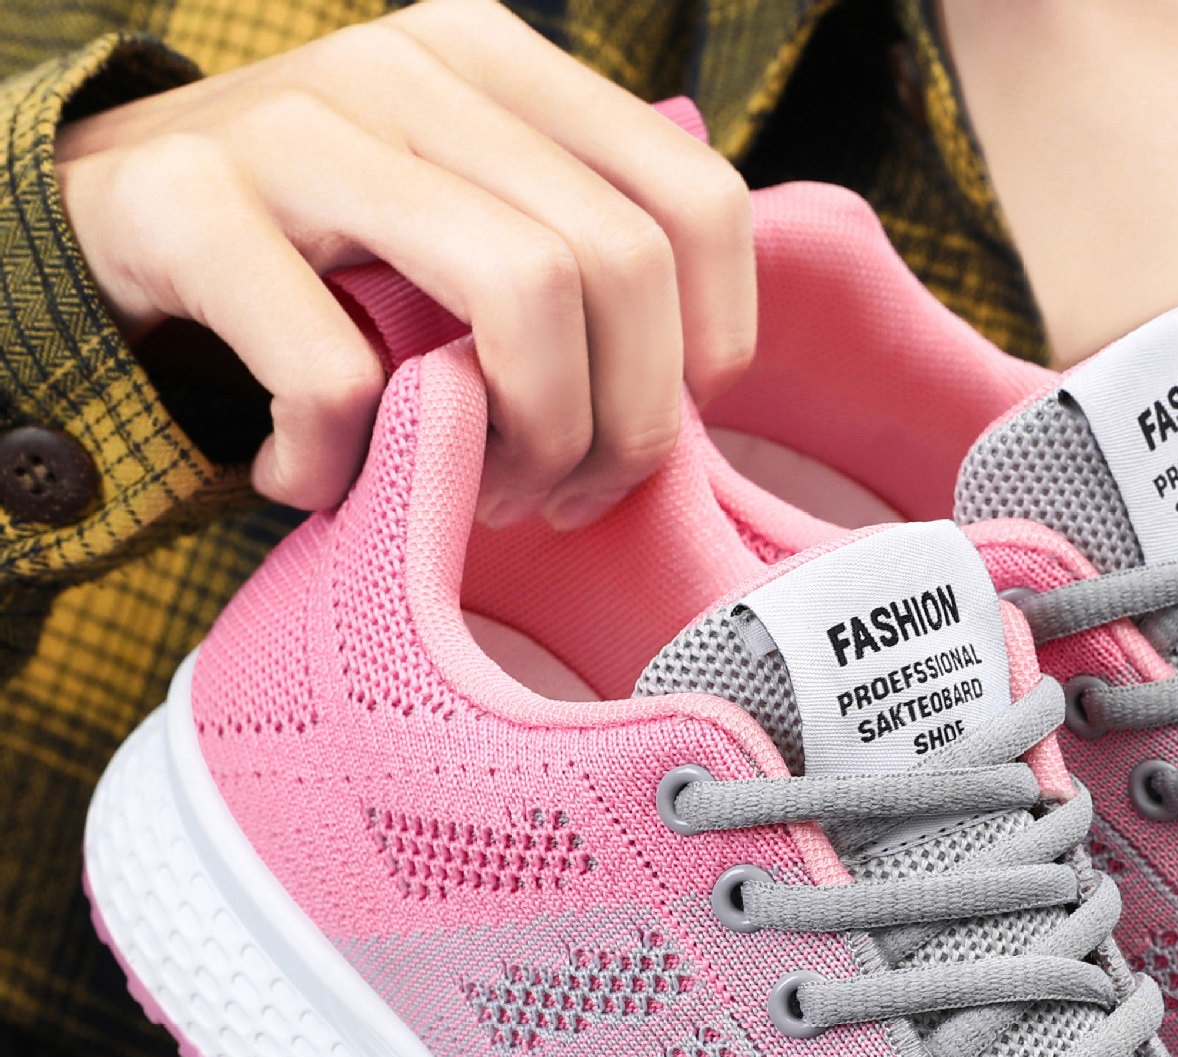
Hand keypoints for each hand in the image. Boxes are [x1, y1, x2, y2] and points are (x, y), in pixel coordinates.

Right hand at [53, 0, 754, 526]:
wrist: (95, 221)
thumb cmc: (313, 257)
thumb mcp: (459, 223)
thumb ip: (572, 260)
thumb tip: (691, 383)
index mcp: (499, 68)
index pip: (695, 201)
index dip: (710, 345)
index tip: (662, 427)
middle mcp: (410, 71)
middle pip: (621, 266)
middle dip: (620, 425)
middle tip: (560, 496)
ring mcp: (297, 127)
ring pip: (522, 294)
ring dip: (524, 444)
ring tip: (473, 495)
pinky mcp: (187, 206)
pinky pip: (338, 375)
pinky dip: (341, 467)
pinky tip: (314, 480)